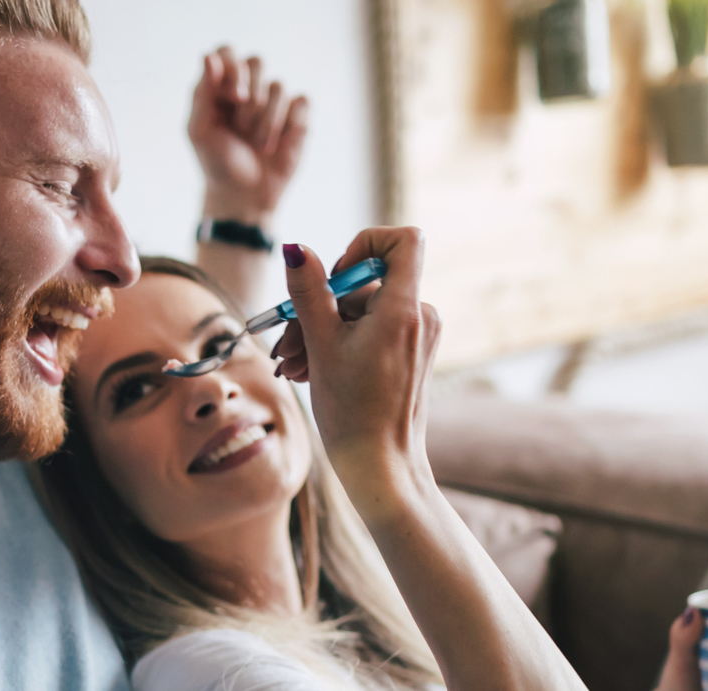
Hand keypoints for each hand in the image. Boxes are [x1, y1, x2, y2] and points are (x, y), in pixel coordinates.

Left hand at [189, 46, 308, 224]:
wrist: (243, 196)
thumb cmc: (216, 163)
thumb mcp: (199, 130)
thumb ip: (202, 92)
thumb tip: (208, 56)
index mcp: (220, 86)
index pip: (227, 52)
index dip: (232, 68)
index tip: (232, 96)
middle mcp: (249, 88)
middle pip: (257, 61)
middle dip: (250, 94)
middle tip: (241, 124)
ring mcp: (274, 102)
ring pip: (278, 86)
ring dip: (265, 120)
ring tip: (256, 143)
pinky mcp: (297, 117)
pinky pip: (301, 101)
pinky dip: (289, 123)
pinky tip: (278, 143)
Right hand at [274, 228, 439, 500]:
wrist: (381, 468)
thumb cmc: (353, 412)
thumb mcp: (321, 346)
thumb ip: (308, 292)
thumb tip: (295, 249)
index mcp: (404, 309)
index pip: (403, 239)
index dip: (363, 244)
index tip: (333, 278)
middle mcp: (420, 316)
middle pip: (364, 284)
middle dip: (320, 308)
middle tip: (287, 345)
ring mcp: (417, 336)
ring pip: (360, 311)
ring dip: (321, 332)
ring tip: (295, 366)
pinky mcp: (410, 354)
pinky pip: (370, 331)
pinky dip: (340, 345)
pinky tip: (311, 370)